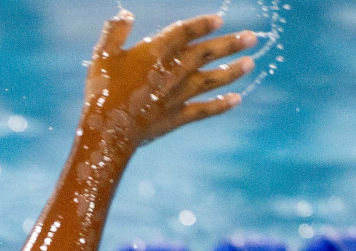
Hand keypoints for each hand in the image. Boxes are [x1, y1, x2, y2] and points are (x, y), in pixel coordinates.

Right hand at [82, 11, 255, 153]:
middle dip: (231, 43)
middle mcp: (174, 70)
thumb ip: (115, 33)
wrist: (108, 131)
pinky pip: (205, 109)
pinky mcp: (178, 116)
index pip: (186, 32)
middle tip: (252, 37)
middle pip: (208, 52)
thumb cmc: (102, 92)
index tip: (218, 20)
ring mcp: (179, 95)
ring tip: (250, 63)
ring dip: (233, 70)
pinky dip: (221, 105)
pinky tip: (236, 100)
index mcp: (157, 52)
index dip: (203, 24)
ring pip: (212, 79)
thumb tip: (126, 15)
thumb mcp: (102, 56)